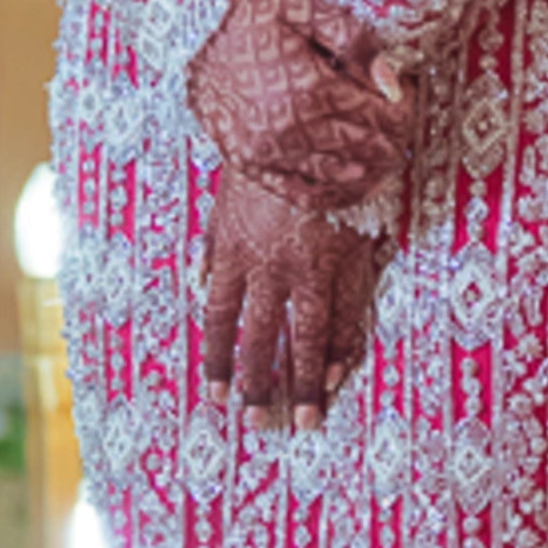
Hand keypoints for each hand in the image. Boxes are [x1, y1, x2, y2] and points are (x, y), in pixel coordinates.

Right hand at [188, 0, 410, 213]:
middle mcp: (290, 128)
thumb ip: (353, 40)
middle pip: (365, 150)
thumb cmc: (243, 11)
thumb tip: (391, 79)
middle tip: (401, 131)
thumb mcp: (304, 7)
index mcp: (310, 88)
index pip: (378, 116)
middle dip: (393, 143)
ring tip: (384, 158)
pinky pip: (300, 193)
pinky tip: (348, 185)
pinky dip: (332, 194)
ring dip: (370, 171)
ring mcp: (266, 152)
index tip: (406, 100)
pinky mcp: (246, 163)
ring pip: (339, 178)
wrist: (181, 28)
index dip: (403, 112)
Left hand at [201, 166, 379, 431]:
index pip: (220, 322)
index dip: (219, 361)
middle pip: (260, 340)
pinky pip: (345, 312)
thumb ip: (213, 242)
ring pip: (305, 337)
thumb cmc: (262, 155)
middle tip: (258, 423)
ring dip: (304, 383)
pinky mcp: (346, 258)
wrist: (306, 125)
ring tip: (305, 419)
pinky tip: (338, 375)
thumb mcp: (224, 196)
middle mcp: (268, 269)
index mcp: (233, 253)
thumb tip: (200, 277)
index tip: (217, 396)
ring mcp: (310, 267)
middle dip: (258, 385)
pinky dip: (342, 346)